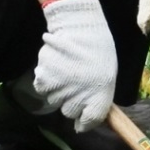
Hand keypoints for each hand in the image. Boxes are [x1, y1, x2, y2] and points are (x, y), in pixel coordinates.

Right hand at [31, 0, 118, 129]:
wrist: (80, 27)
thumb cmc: (97, 48)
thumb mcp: (107, 74)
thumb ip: (99, 97)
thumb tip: (85, 118)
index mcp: (101, 94)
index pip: (91, 120)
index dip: (85, 122)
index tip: (82, 121)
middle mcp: (81, 95)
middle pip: (69, 112)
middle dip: (71, 102)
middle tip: (74, 85)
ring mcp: (61, 88)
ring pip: (54, 101)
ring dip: (58, 91)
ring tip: (64, 73)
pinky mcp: (45, 79)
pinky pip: (42, 90)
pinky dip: (46, 82)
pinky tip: (54, 70)